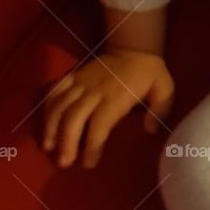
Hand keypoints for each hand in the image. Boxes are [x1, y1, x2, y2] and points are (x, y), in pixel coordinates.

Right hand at [40, 50, 173, 168]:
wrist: (133, 47)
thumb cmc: (149, 74)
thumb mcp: (164, 89)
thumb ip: (160, 110)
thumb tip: (150, 130)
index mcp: (117, 96)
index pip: (100, 123)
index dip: (93, 145)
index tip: (89, 163)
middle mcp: (95, 90)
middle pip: (74, 117)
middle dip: (67, 141)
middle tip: (64, 162)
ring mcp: (81, 82)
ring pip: (60, 105)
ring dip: (52, 127)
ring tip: (48, 147)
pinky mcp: (72, 75)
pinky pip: (54, 90)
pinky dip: (47, 107)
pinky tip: (45, 125)